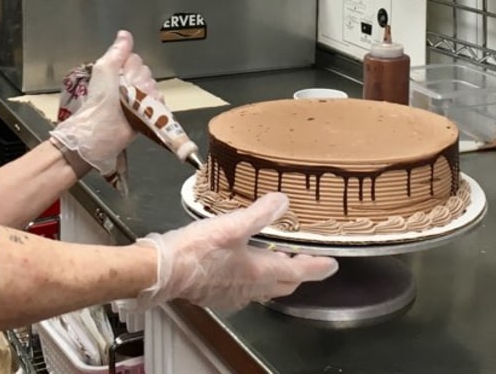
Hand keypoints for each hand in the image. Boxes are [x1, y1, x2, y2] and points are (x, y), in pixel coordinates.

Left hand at [49, 30, 158, 174]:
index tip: (121, 76)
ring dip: (145, 94)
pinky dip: (154, 105)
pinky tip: (144, 110)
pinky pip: (160, 101)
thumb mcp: (104, 68)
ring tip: (132, 104)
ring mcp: (140, 98)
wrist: (102, 130)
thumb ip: (117, 50)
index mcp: (118, 71)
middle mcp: (130, 83)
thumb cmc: (100, 99)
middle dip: (138, 80)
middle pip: (146, 72)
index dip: (130, 66)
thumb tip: (125, 33)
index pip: (136, 59)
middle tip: (125, 92)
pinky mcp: (148, 113)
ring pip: (154, 86)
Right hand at [131, 193, 338, 310]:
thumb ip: (259, 214)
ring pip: (264, 288)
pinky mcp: (216, 293)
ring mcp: (232, 293)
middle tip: (306, 259)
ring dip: (276, 274)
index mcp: (258, 272)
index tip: (332, 265)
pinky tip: (244, 266)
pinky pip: (245, 289)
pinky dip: (254, 278)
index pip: (296, 271)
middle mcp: (249, 288)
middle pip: (283, 284)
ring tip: (278, 257)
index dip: (316, 267)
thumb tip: (283, 201)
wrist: (162, 271)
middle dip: (297, 272)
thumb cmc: (197, 250)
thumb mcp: (231, 225)